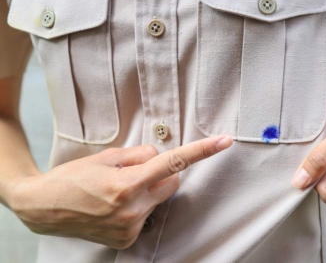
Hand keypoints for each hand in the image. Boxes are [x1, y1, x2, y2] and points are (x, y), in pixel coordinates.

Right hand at [6, 135, 232, 248]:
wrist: (44, 208)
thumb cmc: (73, 177)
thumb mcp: (106, 156)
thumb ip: (140, 154)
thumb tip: (160, 156)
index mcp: (127, 183)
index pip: (174, 162)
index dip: (202, 151)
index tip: (224, 141)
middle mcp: (133, 209)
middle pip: (173, 182)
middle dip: (163, 173)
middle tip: (136, 172)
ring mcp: (131, 228)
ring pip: (159, 199)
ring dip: (147, 191)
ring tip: (117, 191)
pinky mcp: (127, 240)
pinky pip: (146, 215)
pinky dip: (138, 207)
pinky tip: (114, 207)